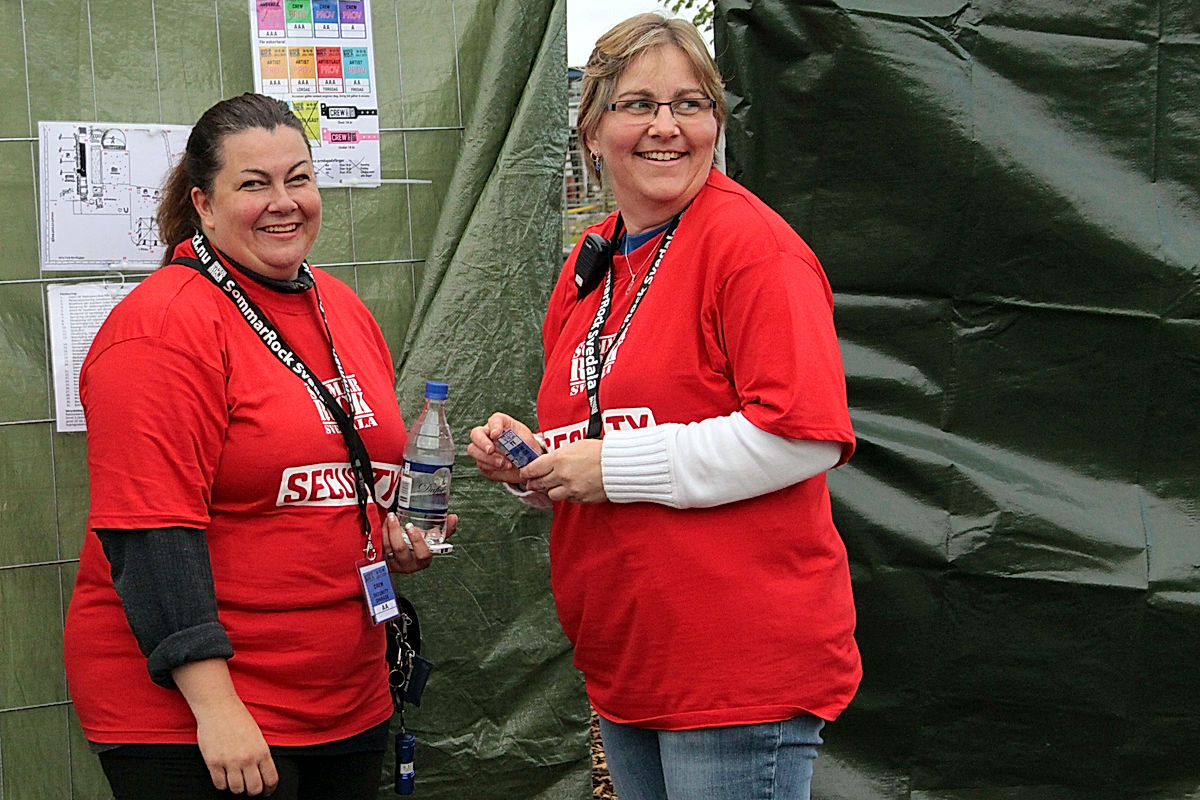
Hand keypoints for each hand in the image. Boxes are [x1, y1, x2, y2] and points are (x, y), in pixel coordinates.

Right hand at [173, 659, 277, 795]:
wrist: (218, 706)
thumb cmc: (238, 717)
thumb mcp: (257, 735)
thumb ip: (260, 754)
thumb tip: (262, 773)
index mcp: (262, 751)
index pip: (271, 779)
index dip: (269, 789)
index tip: (266, 791)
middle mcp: (247, 758)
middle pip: (254, 789)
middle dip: (253, 791)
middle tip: (249, 787)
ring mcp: (230, 761)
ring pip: (236, 789)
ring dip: (236, 787)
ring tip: (235, 779)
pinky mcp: (213, 762)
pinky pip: (219, 784)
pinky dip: (222, 783)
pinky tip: (223, 776)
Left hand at [383, 512, 457, 571]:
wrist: (400, 556)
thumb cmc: (417, 547)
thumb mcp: (432, 540)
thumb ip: (444, 530)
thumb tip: (453, 517)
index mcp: (422, 560)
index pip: (423, 554)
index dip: (418, 541)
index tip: (413, 527)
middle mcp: (407, 563)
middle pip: (401, 549)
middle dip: (396, 532)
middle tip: (394, 518)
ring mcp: (393, 562)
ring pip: (387, 546)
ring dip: (386, 530)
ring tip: (389, 517)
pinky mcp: (381, 559)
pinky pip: (379, 546)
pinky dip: (380, 533)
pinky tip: (383, 523)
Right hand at [467, 413, 542, 483]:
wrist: (528, 464)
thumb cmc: (528, 449)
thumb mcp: (529, 441)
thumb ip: (522, 441)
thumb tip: (516, 448)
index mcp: (502, 424)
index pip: (494, 420)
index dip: (494, 426)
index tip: (496, 434)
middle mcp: (488, 434)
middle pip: (476, 433)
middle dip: (482, 442)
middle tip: (491, 450)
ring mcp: (483, 448)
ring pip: (473, 450)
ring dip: (488, 458)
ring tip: (504, 463)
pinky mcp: (483, 462)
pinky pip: (481, 464)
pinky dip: (492, 467)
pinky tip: (504, 467)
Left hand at [521, 437, 606, 502]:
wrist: (619, 465)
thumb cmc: (600, 452)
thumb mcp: (576, 446)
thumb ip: (560, 455)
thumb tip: (550, 461)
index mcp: (559, 460)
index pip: (534, 469)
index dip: (526, 472)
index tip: (524, 473)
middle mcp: (562, 476)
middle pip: (540, 483)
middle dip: (535, 483)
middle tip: (533, 482)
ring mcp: (571, 489)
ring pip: (552, 495)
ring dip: (552, 490)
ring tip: (556, 485)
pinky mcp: (581, 498)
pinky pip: (568, 499)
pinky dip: (567, 494)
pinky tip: (572, 488)